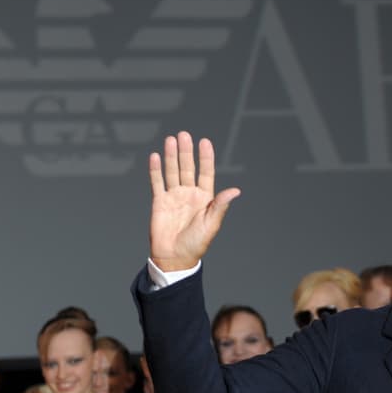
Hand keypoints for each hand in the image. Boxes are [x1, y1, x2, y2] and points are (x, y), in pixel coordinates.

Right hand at [148, 131, 240, 270]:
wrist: (174, 257)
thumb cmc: (196, 244)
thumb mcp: (211, 224)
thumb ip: (220, 205)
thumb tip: (236, 191)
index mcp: (204, 198)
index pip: (206, 173)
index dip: (205, 157)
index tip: (204, 141)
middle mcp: (189, 194)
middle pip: (188, 168)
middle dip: (186, 151)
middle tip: (184, 135)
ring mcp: (174, 196)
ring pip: (172, 171)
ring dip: (171, 156)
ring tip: (170, 140)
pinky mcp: (160, 202)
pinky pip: (157, 182)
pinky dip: (156, 170)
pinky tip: (155, 157)